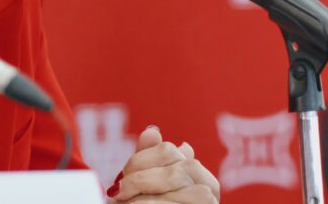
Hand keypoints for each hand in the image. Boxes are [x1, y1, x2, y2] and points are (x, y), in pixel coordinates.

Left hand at [106, 126, 220, 202]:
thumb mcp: (144, 186)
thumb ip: (147, 161)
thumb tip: (152, 131)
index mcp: (197, 175)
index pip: (169, 150)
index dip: (141, 160)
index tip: (121, 177)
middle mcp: (209, 191)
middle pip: (177, 170)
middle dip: (141, 180)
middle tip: (117, 194)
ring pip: (181, 193)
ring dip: (146, 200)